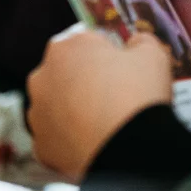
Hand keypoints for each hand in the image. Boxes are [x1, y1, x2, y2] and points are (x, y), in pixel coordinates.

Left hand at [26, 27, 172, 180]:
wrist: (130, 149)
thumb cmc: (137, 96)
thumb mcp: (152, 55)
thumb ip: (141, 42)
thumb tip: (136, 43)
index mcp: (68, 48)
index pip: (88, 42)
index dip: (110, 53)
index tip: (124, 67)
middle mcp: (43, 77)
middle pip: (68, 73)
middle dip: (87, 80)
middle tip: (116, 93)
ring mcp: (38, 114)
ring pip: (59, 105)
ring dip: (77, 109)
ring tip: (107, 120)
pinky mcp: (42, 146)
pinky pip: (59, 136)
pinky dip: (74, 138)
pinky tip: (97, 140)